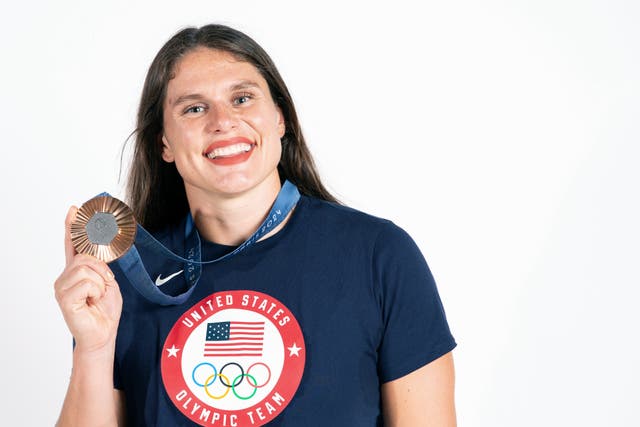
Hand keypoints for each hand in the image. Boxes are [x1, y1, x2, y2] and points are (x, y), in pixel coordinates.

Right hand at [54, 206, 122, 352]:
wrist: (103, 334)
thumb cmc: (104, 310)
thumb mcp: (107, 282)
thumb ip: (100, 265)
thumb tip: (95, 248)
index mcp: (76, 271)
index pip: (73, 244)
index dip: (73, 226)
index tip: (74, 209)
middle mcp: (65, 276)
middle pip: (87, 256)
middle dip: (103, 270)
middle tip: (105, 287)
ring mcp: (62, 287)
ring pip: (88, 268)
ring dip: (101, 283)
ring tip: (97, 297)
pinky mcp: (64, 298)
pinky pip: (87, 282)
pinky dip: (97, 291)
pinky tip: (92, 302)